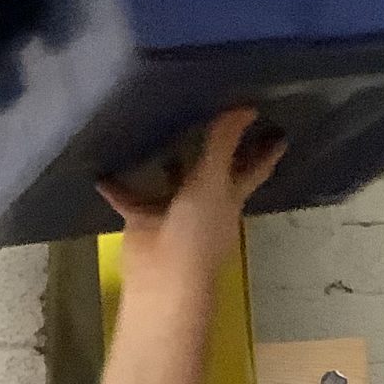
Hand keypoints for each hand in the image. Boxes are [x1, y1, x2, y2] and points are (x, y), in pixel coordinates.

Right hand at [99, 109, 286, 273]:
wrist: (163, 277)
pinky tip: (103, 164)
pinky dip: (116, 184)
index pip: (254, 169)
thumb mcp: (212, 181)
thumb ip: (224, 143)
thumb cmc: (196, 232)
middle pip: (212, 171)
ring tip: (156, 125)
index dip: (267, 153)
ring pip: (170, 181)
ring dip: (163, 161)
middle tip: (212, 112)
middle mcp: (205, 204)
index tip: (280, 131)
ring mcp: (174, 214)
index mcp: (229, 197)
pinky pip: (129, 197)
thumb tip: (248, 106)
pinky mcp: (144, 222)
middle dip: (214, 148)